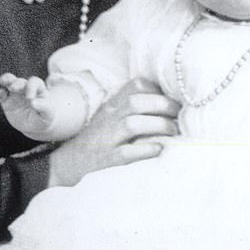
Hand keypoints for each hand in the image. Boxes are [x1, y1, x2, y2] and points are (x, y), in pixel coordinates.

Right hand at [0, 73, 54, 140]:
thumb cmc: (44, 118)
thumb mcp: (48, 115)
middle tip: (13, 88)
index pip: (35, 82)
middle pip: (21, 81)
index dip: (31, 87)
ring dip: (6, 80)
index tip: (29, 98)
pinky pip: (0, 94)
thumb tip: (34, 103)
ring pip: (10, 82)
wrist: (34, 125)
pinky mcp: (6, 100)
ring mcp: (16, 93)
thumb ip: (44, 108)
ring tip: (1, 81)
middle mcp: (26, 89)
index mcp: (39, 90)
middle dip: (17, 83)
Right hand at [50, 78, 179, 186]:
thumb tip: (168, 101)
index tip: (174, 99)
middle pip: (136, 102)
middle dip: (163, 106)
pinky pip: (126, 152)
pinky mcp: (107, 160)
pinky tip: (159, 149)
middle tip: (180, 115)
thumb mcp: (111, 116)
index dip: (157, 89)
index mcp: (114, 105)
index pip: (135, 86)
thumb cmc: (98, 139)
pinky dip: (146, 149)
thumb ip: (132, 106)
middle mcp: (110, 118)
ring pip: (132, 124)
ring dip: (158, 126)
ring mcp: (106, 139)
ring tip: (174, 132)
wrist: (68, 164)